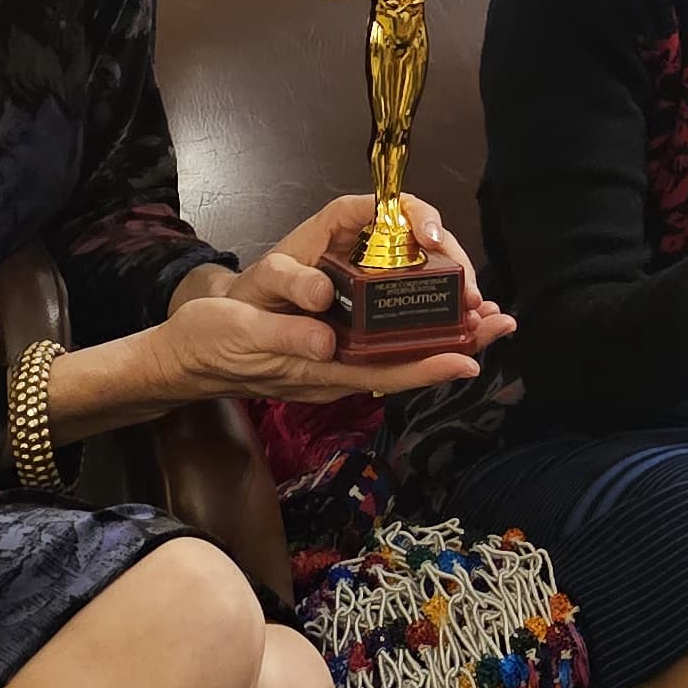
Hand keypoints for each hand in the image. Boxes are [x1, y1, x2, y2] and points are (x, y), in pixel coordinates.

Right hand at [142, 196, 509, 405]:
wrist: (185, 358)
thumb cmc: (212, 343)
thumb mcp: (243, 335)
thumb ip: (285, 337)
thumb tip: (326, 340)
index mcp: (319, 370)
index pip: (385, 371)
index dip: (429, 366)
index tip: (472, 358)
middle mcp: (336, 369)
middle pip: (406, 361)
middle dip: (456, 343)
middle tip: (502, 322)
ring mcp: (333, 361)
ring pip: (401, 352)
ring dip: (445, 334)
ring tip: (486, 318)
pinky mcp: (326, 349)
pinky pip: (381, 343)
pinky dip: (415, 329)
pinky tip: (437, 315)